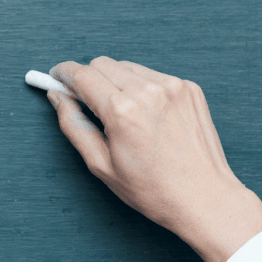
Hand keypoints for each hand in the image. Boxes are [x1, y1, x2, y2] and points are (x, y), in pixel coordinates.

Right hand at [48, 57, 261, 261]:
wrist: (205, 198)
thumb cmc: (153, 189)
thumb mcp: (100, 165)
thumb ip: (73, 125)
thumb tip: (58, 97)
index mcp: (122, 111)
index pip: (81, 74)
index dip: (63, 74)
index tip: (56, 77)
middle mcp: (148, 91)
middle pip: (102, 64)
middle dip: (89, 78)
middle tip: (87, 102)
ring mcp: (172, 86)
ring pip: (127, 67)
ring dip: (116, 81)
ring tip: (122, 113)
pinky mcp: (189, 88)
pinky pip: (153, 75)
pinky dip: (142, 88)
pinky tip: (147, 115)